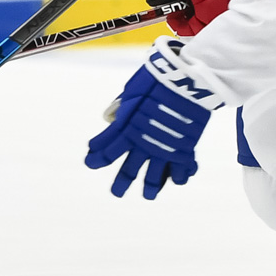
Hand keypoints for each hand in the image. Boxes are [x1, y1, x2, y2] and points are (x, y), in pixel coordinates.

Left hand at [85, 38, 224, 199]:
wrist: (185, 81)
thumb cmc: (156, 80)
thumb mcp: (131, 92)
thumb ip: (122, 108)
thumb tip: (112, 118)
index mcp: (127, 129)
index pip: (106, 151)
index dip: (96, 159)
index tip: (90, 162)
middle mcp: (142, 145)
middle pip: (127, 171)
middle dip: (120, 183)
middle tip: (117, 193)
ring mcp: (163, 150)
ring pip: (153, 178)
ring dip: (149, 188)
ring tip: (148, 195)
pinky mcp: (183, 152)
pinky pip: (178, 174)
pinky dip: (178, 177)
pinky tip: (176, 179)